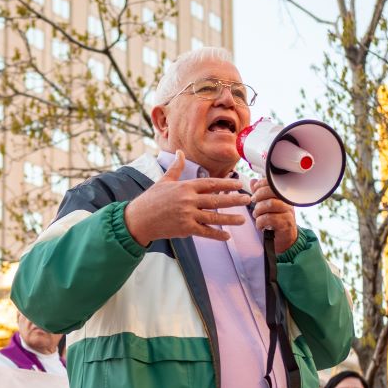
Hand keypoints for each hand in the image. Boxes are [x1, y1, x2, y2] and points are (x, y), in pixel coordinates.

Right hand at [124, 150, 249, 245]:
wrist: (139, 219)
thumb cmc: (150, 199)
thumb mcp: (164, 181)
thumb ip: (176, 167)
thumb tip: (179, 152)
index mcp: (185, 187)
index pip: (210, 183)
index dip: (226, 183)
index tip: (239, 184)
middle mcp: (188, 200)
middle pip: (216, 199)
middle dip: (234, 200)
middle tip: (248, 199)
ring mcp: (187, 215)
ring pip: (213, 216)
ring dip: (230, 218)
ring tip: (243, 219)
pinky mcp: (185, 228)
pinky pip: (205, 232)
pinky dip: (216, 235)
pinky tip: (227, 236)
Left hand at [249, 178, 297, 252]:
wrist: (285, 240)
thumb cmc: (275, 222)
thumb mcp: (267, 206)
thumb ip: (260, 194)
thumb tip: (253, 181)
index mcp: (283, 196)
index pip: (273, 183)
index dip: (261, 184)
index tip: (254, 190)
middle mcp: (288, 202)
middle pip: (272, 191)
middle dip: (259, 196)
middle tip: (253, 202)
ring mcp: (288, 212)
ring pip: (271, 204)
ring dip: (259, 210)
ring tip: (256, 215)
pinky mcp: (286, 224)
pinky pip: (270, 218)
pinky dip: (261, 222)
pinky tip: (260, 225)